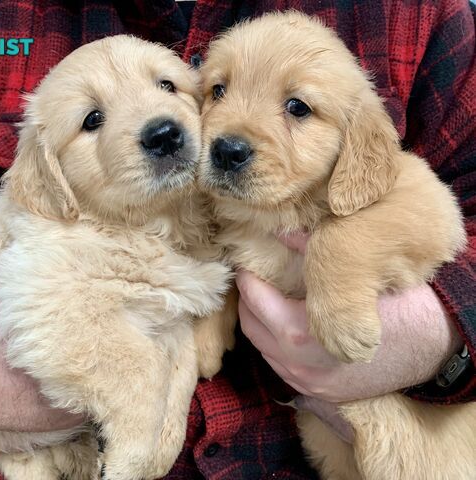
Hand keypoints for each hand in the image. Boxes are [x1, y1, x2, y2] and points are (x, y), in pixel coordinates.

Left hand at [237, 233, 462, 437]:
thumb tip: (282, 231)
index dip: (246, 279)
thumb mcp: (355, 275)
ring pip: (265, 351)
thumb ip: (312, 252)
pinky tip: (286, 328)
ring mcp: (310, 384)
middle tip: (252, 279)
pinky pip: (283, 368)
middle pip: (252, 328)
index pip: (255, 301)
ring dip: (260, 324)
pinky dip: (276, 346)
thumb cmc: (400, 307)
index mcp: (299, 334)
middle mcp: (298, 365)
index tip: (245, 263)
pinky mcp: (322, 394)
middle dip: (248, 301)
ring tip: (266, 300)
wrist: (438, 347)